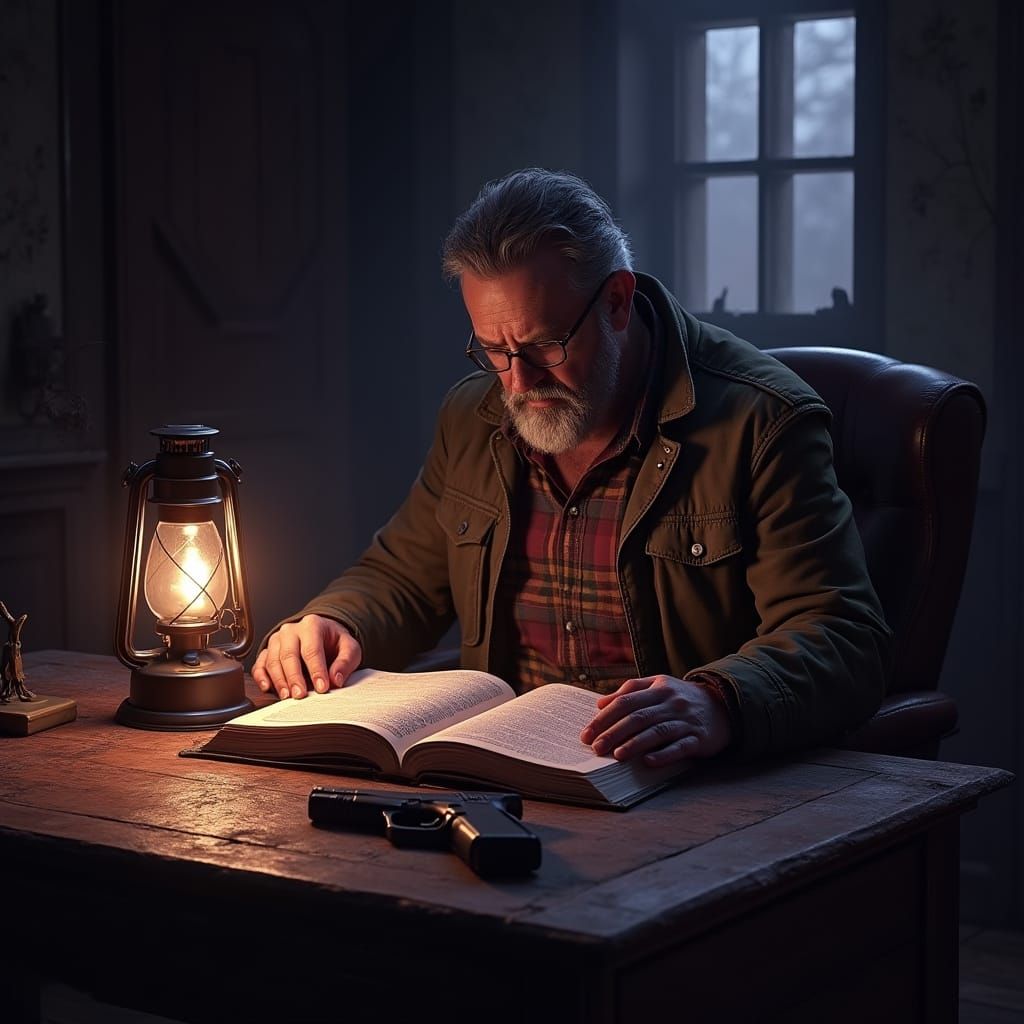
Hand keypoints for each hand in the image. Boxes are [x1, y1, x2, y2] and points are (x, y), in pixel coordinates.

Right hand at [252, 615, 361, 699]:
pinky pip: (260, 664)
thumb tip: (335, 679)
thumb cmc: (334, 642)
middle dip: (294, 677)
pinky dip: (261, 677)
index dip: (317, 670)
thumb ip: (345, 662)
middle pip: (289, 655)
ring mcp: (277, 640)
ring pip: (272, 660)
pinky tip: (268, 687)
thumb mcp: (349, 648)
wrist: (322, 635)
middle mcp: (291, 630)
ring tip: (287, 696)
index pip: (312, 649)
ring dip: (279, 680)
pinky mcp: (268, 651)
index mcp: (312, 625)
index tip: (322, 687)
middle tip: (300, 695)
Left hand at [579, 675, 732, 766]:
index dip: (604, 717)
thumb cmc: (682, 697)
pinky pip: (680, 747)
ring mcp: (686, 720)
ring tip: (617, 755)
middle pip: (638, 717)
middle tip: (596, 748)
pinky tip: (648, 762)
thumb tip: (600, 703)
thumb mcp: (658, 685)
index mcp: (658, 688)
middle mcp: (671, 702)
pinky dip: (664, 754)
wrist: (724, 705)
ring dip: (635, 743)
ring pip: (657, 731)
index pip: (625, 701)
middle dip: (614, 733)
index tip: (587, 733)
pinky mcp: (699, 738)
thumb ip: (630, 690)